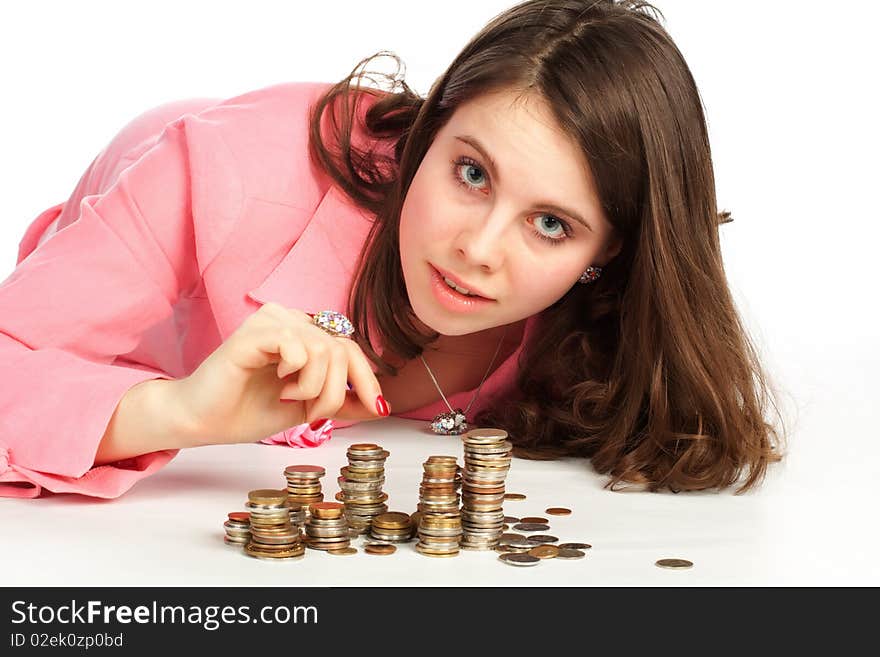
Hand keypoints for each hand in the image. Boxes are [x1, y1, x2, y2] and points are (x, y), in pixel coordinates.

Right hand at [175, 302, 387, 444]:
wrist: (202, 422)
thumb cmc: (246, 410)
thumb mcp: (307, 409)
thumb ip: (341, 402)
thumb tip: (382, 407)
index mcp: (304, 333)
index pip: (350, 348)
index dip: (368, 379)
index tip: (378, 410)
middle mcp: (290, 319)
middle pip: (341, 349)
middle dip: (336, 392)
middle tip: (313, 414)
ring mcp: (271, 321)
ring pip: (323, 349)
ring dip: (315, 387)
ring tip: (290, 398)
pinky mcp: (253, 332)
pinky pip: (297, 345)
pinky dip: (297, 373)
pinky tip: (279, 383)